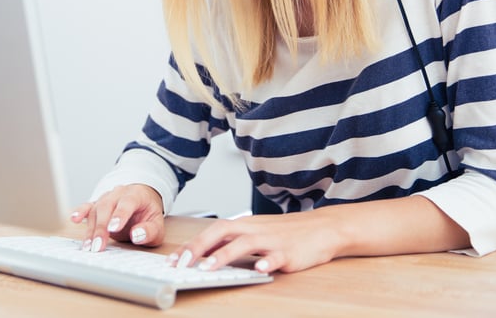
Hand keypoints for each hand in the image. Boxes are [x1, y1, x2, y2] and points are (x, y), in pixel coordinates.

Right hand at [70, 184, 164, 251]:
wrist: (142, 201)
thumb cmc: (148, 215)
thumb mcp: (157, 225)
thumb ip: (150, 231)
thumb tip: (137, 235)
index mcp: (136, 194)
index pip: (127, 202)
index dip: (120, 215)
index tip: (113, 229)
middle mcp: (119, 193)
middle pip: (107, 206)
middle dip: (101, 228)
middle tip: (97, 246)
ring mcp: (106, 197)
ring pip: (96, 210)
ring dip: (90, 229)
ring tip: (88, 246)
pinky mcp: (97, 205)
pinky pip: (87, 207)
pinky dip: (80, 212)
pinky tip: (74, 219)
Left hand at [169, 211, 335, 273]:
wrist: (323, 228)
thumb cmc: (286, 233)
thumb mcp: (256, 234)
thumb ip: (233, 242)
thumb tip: (205, 254)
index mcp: (245, 225)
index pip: (212, 231)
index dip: (191, 244)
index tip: (172, 260)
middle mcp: (255, 230)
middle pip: (222, 231)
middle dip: (199, 247)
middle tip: (181, 263)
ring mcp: (272, 240)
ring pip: (245, 243)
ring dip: (225, 255)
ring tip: (208, 268)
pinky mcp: (290, 252)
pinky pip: (277, 257)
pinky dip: (267, 262)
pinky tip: (259, 270)